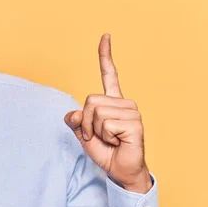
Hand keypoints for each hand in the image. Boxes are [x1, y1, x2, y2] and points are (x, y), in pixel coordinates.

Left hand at [64, 34, 151, 193]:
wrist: (120, 170)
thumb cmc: (105, 151)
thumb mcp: (82, 135)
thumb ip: (75, 121)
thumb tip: (72, 114)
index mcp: (112, 102)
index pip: (109, 75)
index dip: (105, 56)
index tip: (105, 36)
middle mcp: (124, 103)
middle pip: (90, 100)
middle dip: (85, 122)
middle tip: (97, 136)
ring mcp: (132, 112)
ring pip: (96, 112)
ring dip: (94, 130)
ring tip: (108, 139)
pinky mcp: (135, 124)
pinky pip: (105, 124)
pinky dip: (104, 136)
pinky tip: (117, 142)